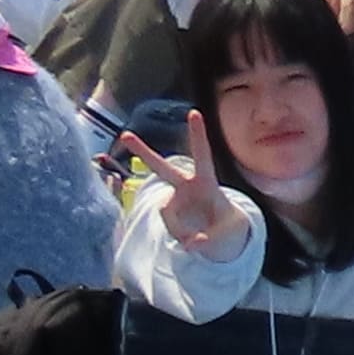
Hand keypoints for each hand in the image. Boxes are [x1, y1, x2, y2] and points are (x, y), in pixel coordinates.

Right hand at [133, 125, 245, 252]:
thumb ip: (212, 236)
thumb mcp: (228, 230)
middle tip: (125, 135)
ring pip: (168, 214)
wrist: (218, 231)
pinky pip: (170, 226)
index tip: (195, 112)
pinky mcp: (167, 212)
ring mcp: (174, 199)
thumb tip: (192, 242)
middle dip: (142, 152)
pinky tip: (191, 237)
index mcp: (206, 182)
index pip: (203, 156)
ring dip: (182, 229)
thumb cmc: (227, 222)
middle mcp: (185, 186)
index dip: (198, 135)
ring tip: (199, 237)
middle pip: (161, 167)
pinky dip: (181, 236)